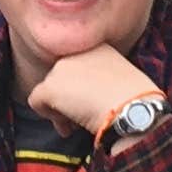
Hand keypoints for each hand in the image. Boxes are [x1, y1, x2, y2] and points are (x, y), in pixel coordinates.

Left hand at [27, 45, 158, 141]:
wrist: (134, 110)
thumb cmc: (135, 103)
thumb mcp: (120, 81)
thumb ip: (97, 80)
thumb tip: (78, 98)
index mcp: (98, 47)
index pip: (77, 68)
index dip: (81, 88)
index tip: (93, 102)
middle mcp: (77, 52)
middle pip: (60, 78)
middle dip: (67, 99)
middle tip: (82, 116)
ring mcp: (62, 67)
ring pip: (48, 90)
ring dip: (59, 109)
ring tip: (77, 123)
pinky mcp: (51, 86)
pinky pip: (36, 102)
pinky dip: (49, 116)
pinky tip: (69, 124)